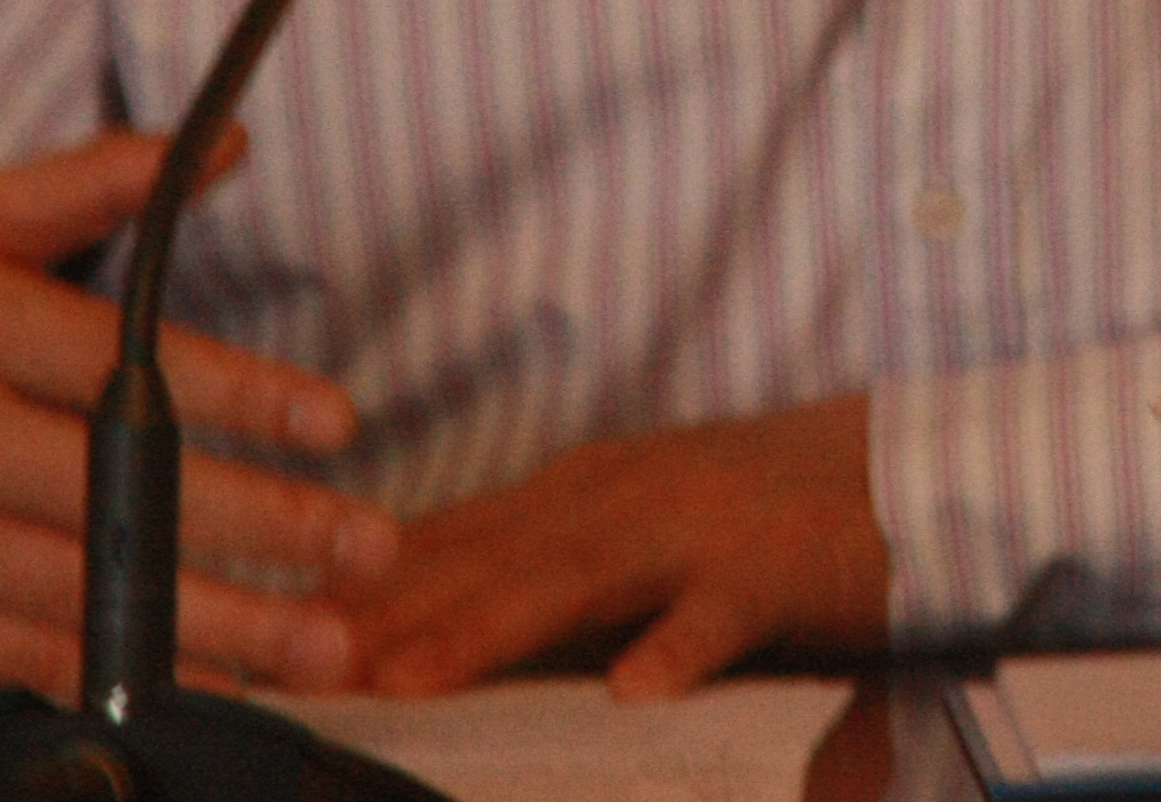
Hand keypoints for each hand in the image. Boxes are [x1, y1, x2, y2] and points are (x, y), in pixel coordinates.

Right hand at [0, 127, 395, 697]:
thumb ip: (87, 187)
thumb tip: (221, 147)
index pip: (122, 371)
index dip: (239, 401)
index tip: (334, 423)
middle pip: (123, 496)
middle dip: (263, 529)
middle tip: (367, 545)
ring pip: (93, 598)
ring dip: (225, 628)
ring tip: (328, 643)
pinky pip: (39, 659)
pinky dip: (136, 674)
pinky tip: (222, 679)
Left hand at [336, 393, 886, 699]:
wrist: (896, 469)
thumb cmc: (747, 514)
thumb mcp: (624, 530)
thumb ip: (532, 573)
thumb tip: (415, 628)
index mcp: (575, 494)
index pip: (444, 544)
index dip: (353, 592)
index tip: (265, 635)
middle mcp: (619, 498)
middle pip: (485, 559)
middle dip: (387, 615)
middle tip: (298, 667)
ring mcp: (696, 528)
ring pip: (578, 579)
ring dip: (490, 626)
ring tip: (414, 681)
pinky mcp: (776, 566)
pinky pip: (722, 613)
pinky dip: (679, 646)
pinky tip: (636, 691)